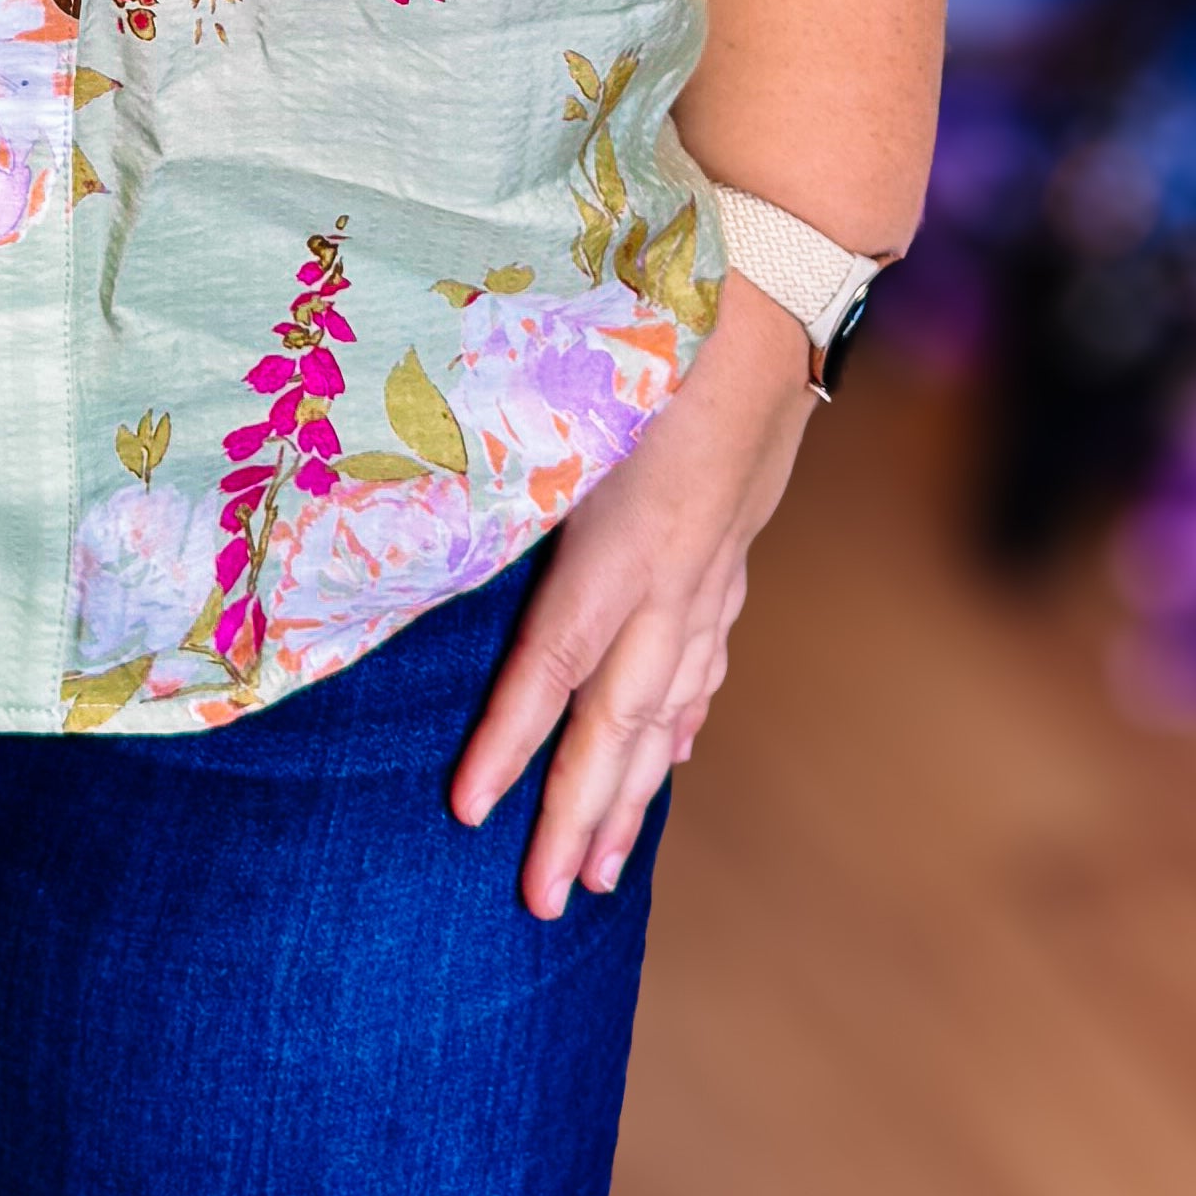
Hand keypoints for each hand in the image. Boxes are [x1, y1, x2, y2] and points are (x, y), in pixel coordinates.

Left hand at [447, 274, 817, 918]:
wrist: (773, 291)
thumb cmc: (653, 329)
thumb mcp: (568, 396)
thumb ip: (511, 469)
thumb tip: (422, 516)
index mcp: (623, 547)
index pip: (554, 670)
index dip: (511, 744)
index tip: (469, 813)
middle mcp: (674, 580)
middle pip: (618, 724)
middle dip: (580, 818)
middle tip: (547, 904)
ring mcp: (711, 574)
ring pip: (669, 711)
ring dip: (633, 794)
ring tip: (603, 873)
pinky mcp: (731, 554)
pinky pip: (704, 663)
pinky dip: (680, 724)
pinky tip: (665, 762)